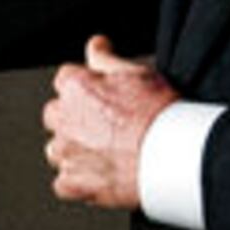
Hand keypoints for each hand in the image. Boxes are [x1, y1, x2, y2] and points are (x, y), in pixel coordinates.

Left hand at [42, 35, 172, 208]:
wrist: (173, 156)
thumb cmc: (159, 114)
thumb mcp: (137, 73)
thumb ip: (105, 58)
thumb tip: (94, 45)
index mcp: (76, 88)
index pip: (65, 81)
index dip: (86, 89)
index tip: (102, 99)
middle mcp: (64, 119)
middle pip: (56, 115)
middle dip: (74, 119)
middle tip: (105, 126)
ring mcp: (67, 153)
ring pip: (57, 149)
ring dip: (74, 149)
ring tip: (105, 152)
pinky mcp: (73, 184)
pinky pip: (63, 183)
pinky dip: (78, 181)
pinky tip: (101, 174)